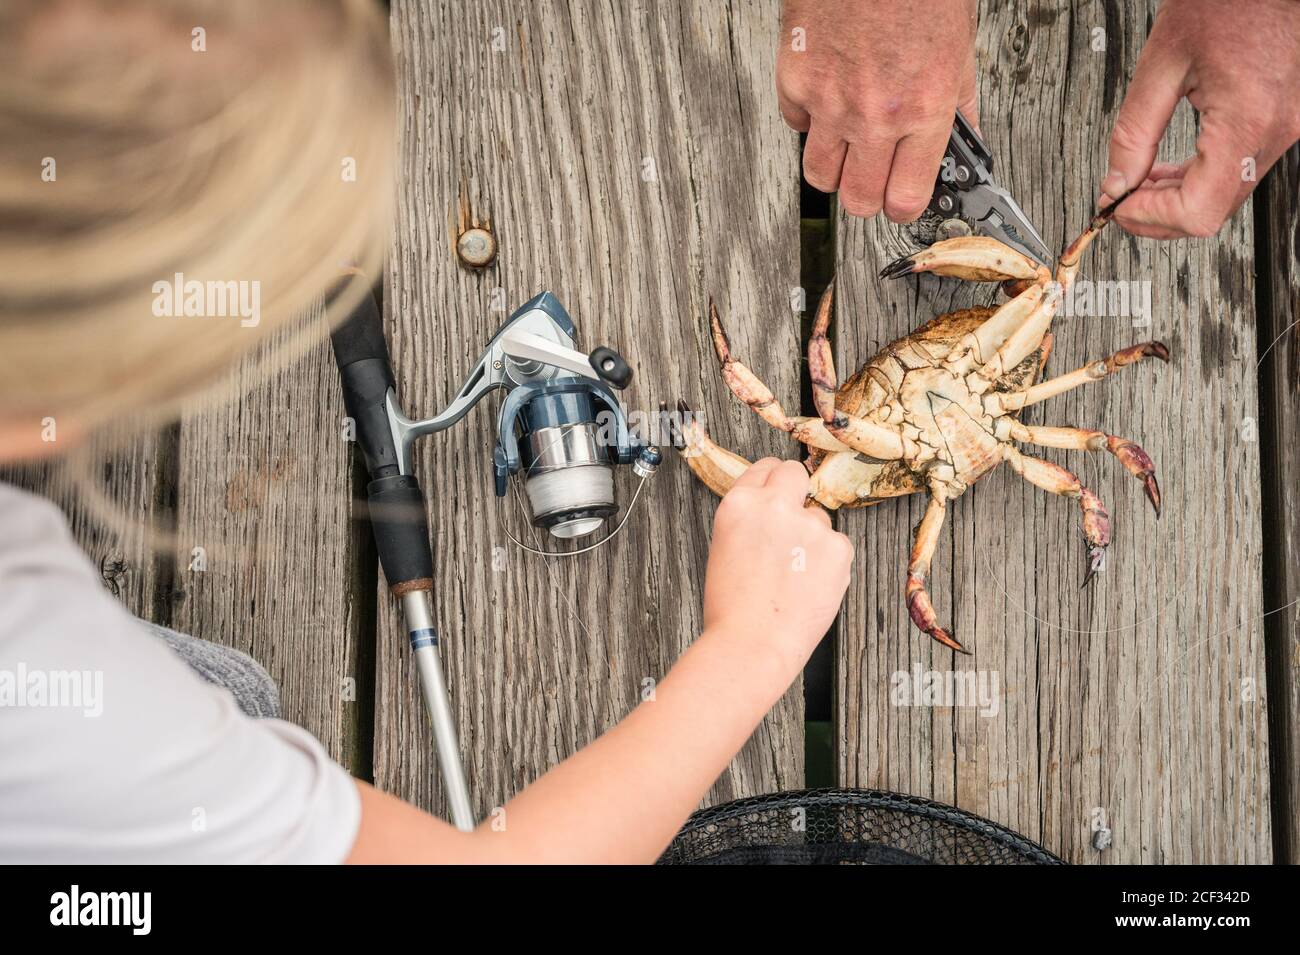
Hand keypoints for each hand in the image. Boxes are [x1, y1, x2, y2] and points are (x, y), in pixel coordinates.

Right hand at [702, 459, 853, 665]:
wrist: (753, 645)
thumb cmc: (732, 608)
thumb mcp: (726, 549)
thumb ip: (751, 521)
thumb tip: (774, 510)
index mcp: (739, 504)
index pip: (763, 468)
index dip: (770, 482)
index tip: (776, 493)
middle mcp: (774, 505)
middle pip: (794, 471)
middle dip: (795, 488)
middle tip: (793, 519)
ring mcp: (809, 524)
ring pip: (819, 518)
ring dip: (811, 538)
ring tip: (793, 578)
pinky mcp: (837, 547)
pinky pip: (838, 544)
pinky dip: (829, 563)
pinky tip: (809, 587)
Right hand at [776, 0, 977, 221]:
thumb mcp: (958, 48)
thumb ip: (958, 102)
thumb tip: (965, 140)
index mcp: (924, 108)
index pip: (906, 198)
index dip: (903, 205)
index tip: (902, 200)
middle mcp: (875, 114)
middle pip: (859, 200)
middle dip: (867, 197)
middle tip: (873, 180)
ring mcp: (830, 101)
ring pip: (820, 175)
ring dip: (834, 168)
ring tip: (847, 146)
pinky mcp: (796, 80)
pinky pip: (797, 125)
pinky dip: (809, 119)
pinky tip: (827, 96)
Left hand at [1102, 0, 1299, 238]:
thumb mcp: (1164, 59)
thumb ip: (1134, 130)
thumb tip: (1117, 181)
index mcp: (1249, 119)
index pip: (1197, 211)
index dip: (1149, 217)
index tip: (1116, 206)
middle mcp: (1276, 131)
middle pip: (1211, 212)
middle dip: (1157, 214)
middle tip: (1117, 200)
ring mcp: (1285, 128)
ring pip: (1224, 196)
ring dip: (1175, 198)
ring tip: (1136, 180)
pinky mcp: (1283, 121)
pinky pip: (1236, 170)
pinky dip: (1197, 177)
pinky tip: (1166, 168)